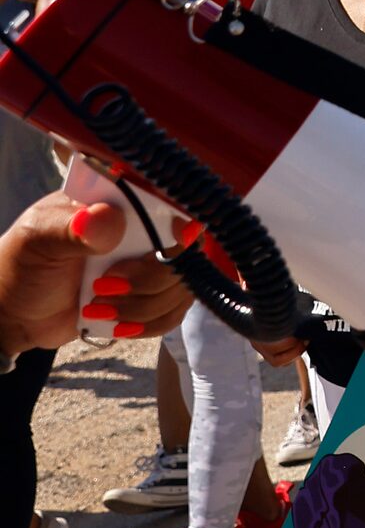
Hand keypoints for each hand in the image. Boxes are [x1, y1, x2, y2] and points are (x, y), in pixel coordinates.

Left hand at [0, 194, 192, 355]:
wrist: (16, 313)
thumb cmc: (23, 267)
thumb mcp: (37, 242)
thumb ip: (72, 229)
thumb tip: (108, 219)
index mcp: (121, 202)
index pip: (172, 203)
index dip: (182, 222)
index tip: (176, 240)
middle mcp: (145, 229)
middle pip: (186, 251)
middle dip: (148, 278)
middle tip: (102, 286)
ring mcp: (151, 263)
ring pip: (181, 286)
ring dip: (141, 306)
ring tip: (96, 306)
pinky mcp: (151, 296)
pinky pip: (174, 312)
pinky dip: (148, 324)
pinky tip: (116, 324)